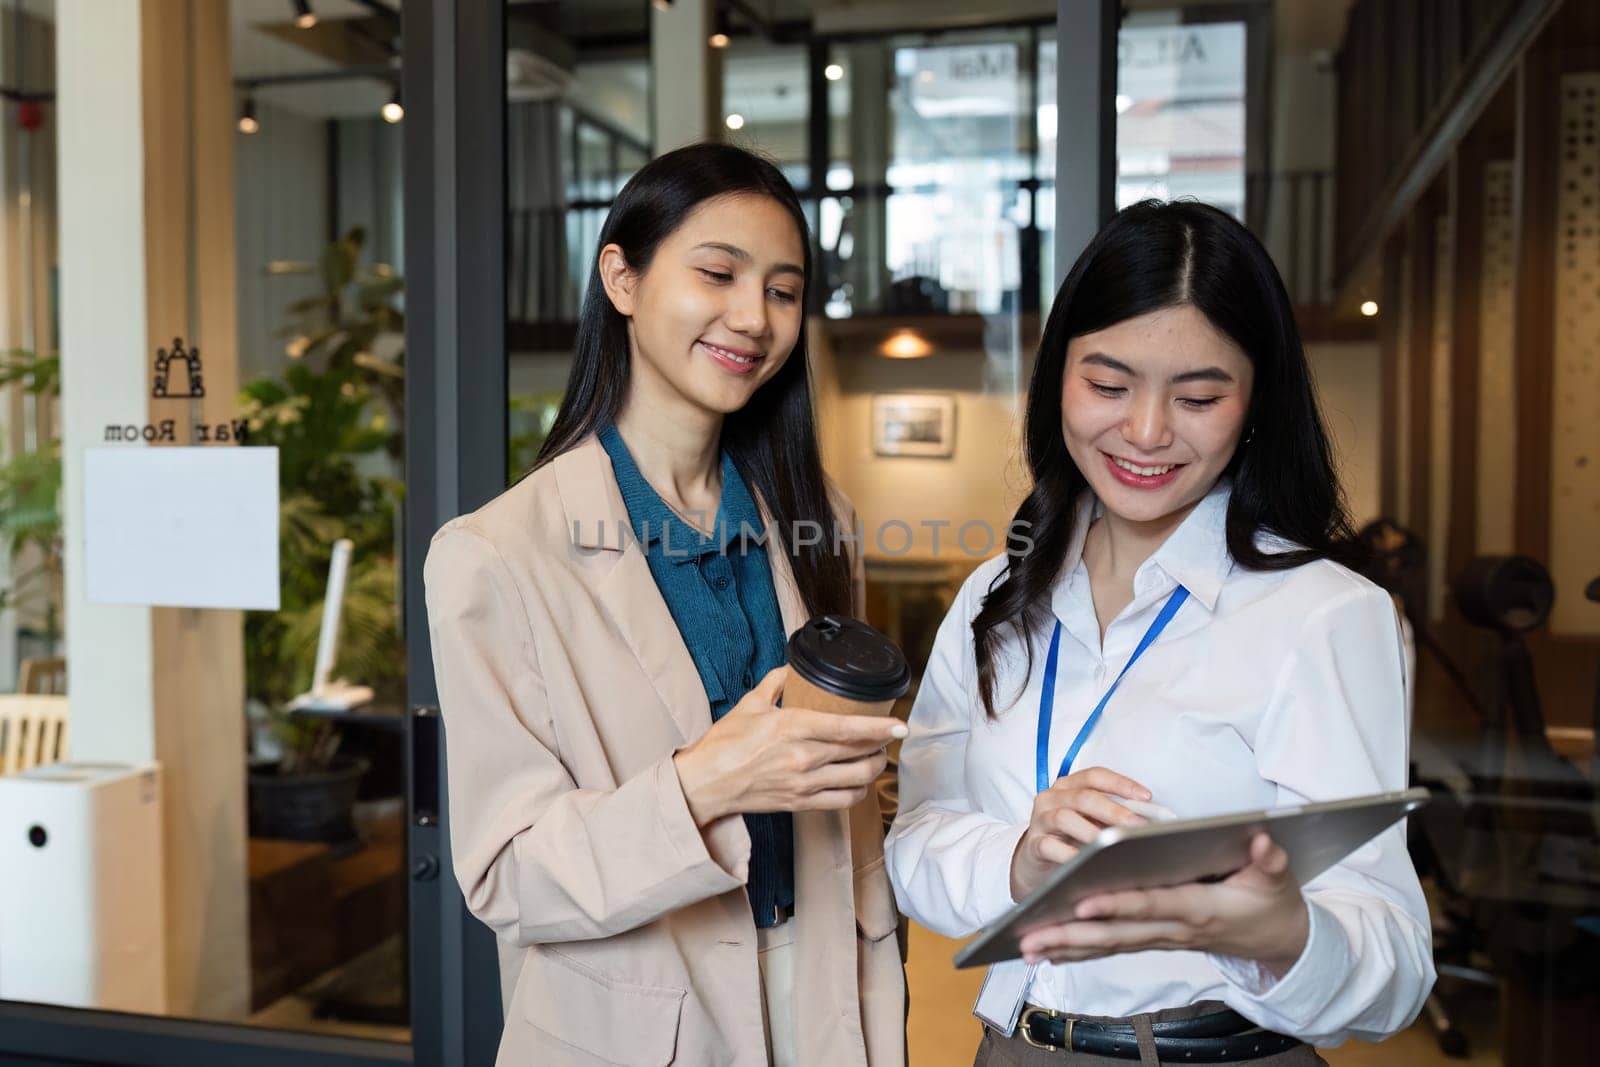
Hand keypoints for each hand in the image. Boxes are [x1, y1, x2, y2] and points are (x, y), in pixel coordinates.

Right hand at [673, 666, 906, 825]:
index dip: (879, 727)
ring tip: (877, 757)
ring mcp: (804, 783)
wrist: (705, 784)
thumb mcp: (750, 703)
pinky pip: (843, 801)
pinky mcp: (801, 803)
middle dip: (881, 745)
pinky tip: (859, 783)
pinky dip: (858, 792)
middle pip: (860, 753)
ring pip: (858, 779)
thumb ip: (776, 682)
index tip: (900, 724)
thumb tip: (793, 668)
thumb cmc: (724, 743)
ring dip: (874, 768)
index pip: (848, 727)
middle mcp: (804, 757)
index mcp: (793, 727)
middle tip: (886, 736)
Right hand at [1010, 767, 1151, 899]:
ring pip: (1065, 817)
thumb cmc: (1069, 837)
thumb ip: (1111, 815)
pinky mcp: (1033, 844)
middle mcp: (1051, 798)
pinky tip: (1084, 861)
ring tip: (1112, 845)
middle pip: (1084, 797)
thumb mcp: (1088, 820)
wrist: (1034, 861)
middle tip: (1137, 825)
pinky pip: (1049, 846)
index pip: (1095, 776)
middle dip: (1114, 810)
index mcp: (1068, 786)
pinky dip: (1067, 853)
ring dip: (1092, 831)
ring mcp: (1040, 820)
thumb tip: (1148, 818)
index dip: (1121, 784)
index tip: (1146, 796)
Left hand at [1016, 833, 1309, 974]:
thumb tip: (1262, 839)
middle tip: (1030, 937)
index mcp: (1197, 907)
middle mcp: (1173, 927)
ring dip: (1066, 946)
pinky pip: (1113, 946)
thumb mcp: (1277, 878)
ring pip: (1108, 943)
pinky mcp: (1155, 938)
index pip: (1150, 905)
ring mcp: (1162, 936)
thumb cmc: (1272, 902)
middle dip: (1072, 934)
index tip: (1082, 901)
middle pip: (1116, 932)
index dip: (1117, 904)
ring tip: (1025, 946)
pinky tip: (1048, 952)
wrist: (1278, 939)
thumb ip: (1269, 860)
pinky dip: (1080, 950)